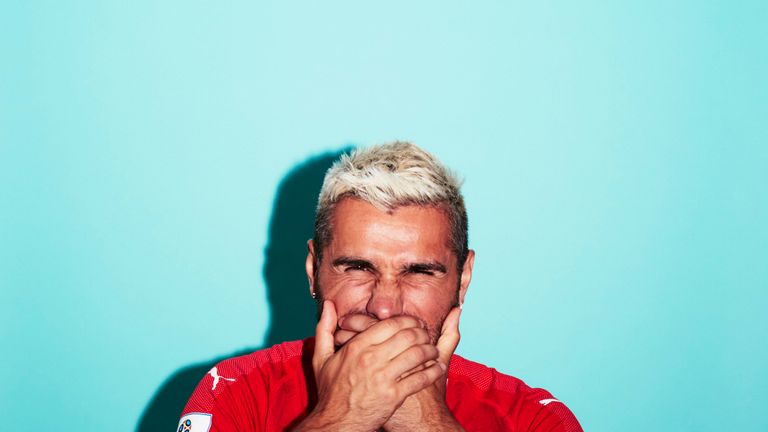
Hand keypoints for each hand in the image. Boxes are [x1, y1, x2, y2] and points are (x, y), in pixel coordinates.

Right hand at [336, 308, 464, 431]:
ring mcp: (383, 378)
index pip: (391, 324)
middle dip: (423, 333)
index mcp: (357, 347)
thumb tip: (329, 304)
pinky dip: (434, 371)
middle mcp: (371, 359)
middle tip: (428, 335)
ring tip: (435, 351)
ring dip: (431, 350)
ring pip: (417, 354)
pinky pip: (420, 378)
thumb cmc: (330, 392)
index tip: (415, 324)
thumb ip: (325, 328)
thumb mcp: (322, 358)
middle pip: (408, 336)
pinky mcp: (394, 396)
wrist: (336, 423)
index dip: (408, 321)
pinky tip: (439, 369)